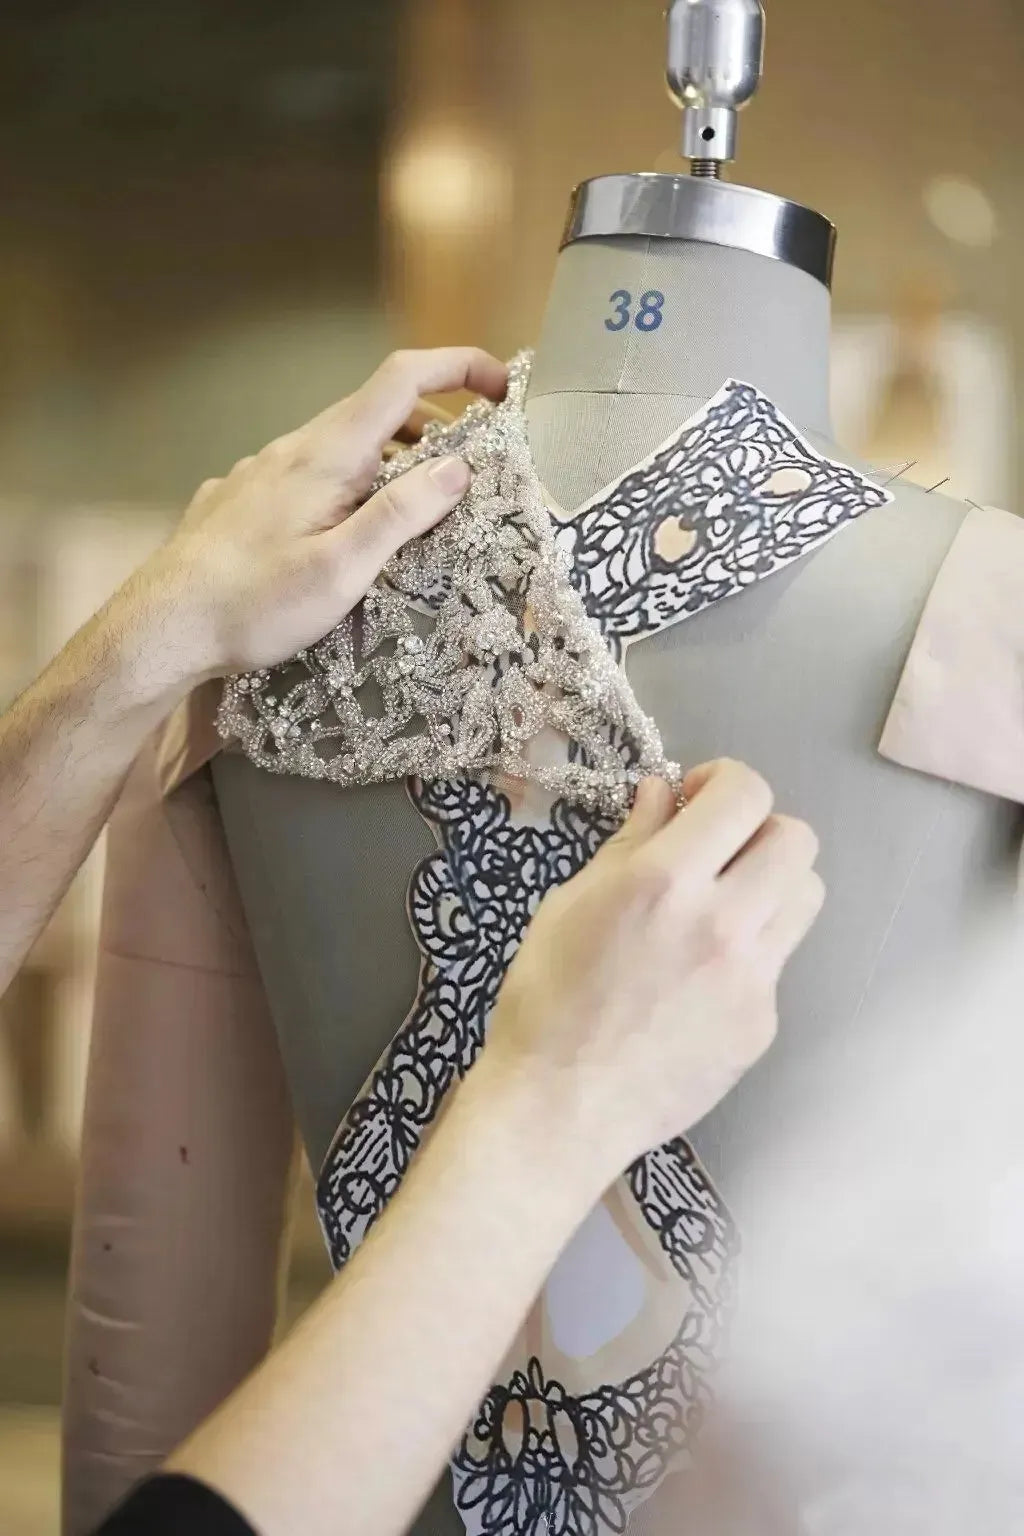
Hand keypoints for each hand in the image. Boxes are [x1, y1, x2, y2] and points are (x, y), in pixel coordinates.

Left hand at [131, 347, 506, 688]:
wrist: (162, 627)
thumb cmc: (254, 604)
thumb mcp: (342, 570)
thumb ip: (401, 515)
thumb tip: (458, 468)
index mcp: (327, 454)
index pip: (402, 379)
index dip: (457, 368)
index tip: (500, 386)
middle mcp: (293, 448)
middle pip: (376, 411)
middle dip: (433, 427)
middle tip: (468, 472)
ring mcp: (261, 471)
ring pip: (340, 446)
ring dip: (389, 460)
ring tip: (414, 510)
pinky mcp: (240, 499)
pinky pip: (307, 475)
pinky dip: (346, 485)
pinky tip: (341, 534)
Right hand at [488, 760, 823, 1178]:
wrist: (560, 1109)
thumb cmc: (546, 1000)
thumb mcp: (569, 904)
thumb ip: (628, 843)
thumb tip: (663, 794)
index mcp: (666, 881)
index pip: (746, 794)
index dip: (724, 781)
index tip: (695, 800)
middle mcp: (723, 921)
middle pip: (796, 838)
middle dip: (756, 829)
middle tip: (715, 852)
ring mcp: (753, 978)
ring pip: (805, 896)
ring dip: (769, 884)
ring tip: (721, 907)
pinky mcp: (763, 1024)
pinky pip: (777, 962)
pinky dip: (748, 951)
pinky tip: (699, 980)